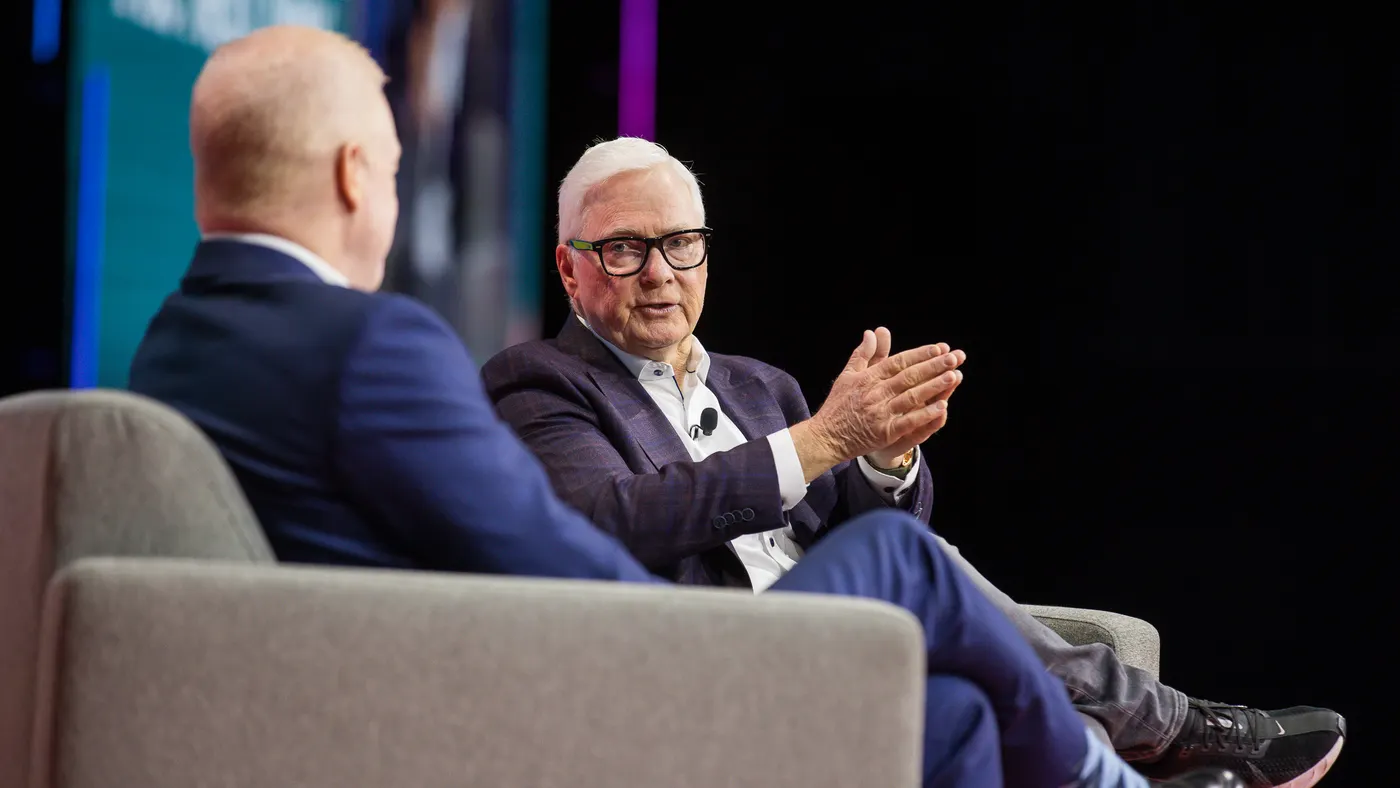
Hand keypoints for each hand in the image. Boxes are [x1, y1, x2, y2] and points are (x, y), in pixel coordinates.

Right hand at [790, 327, 964, 480]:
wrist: (826, 437)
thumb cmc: (838, 405)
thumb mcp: (847, 375)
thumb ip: (864, 354)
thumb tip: (873, 332)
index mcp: (868, 378)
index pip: (898, 362)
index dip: (919, 354)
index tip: (939, 348)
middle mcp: (875, 393)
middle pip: (909, 376)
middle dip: (933, 366)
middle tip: (954, 357)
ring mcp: (880, 413)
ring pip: (912, 396)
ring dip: (934, 386)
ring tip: (953, 376)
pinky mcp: (884, 432)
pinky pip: (909, 421)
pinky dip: (925, 414)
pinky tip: (942, 407)